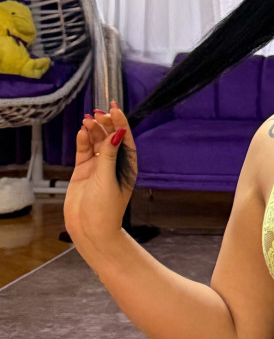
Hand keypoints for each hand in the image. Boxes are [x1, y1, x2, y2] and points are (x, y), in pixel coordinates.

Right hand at [64, 101, 136, 249]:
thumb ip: (109, 154)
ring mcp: (98, 167)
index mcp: (127, 165)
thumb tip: (116, 133)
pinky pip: (83, 152)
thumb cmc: (106, 208)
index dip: (120, 123)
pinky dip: (82, 141)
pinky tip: (81, 132)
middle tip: (98, 113)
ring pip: (96, 143)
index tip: (114, 109)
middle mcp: (113, 164)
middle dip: (105, 124)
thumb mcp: (108, 178)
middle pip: (110, 137)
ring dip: (93, 131)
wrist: (90, 229)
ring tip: (87, 120)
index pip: (125, 139)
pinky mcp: (83, 171)